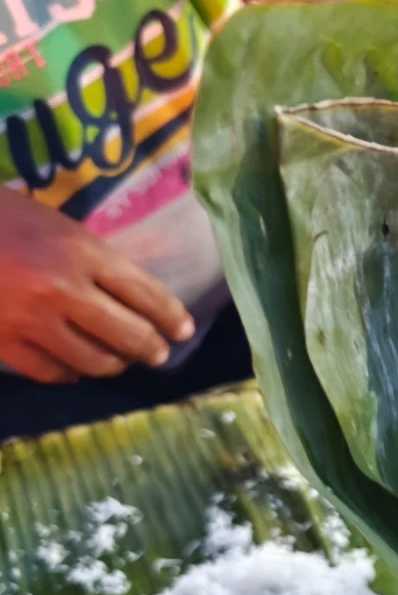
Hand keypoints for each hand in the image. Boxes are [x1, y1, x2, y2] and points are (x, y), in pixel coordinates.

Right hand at [0, 190, 193, 382]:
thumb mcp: (50, 221)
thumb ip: (87, 255)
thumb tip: (127, 291)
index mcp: (81, 250)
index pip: (145, 293)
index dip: (171, 316)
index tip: (183, 329)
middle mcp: (64, 289)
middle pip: (128, 334)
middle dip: (150, 348)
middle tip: (157, 354)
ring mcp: (32, 321)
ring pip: (93, 361)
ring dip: (113, 364)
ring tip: (119, 362)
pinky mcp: (4, 344)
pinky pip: (52, 371)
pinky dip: (69, 373)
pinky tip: (74, 368)